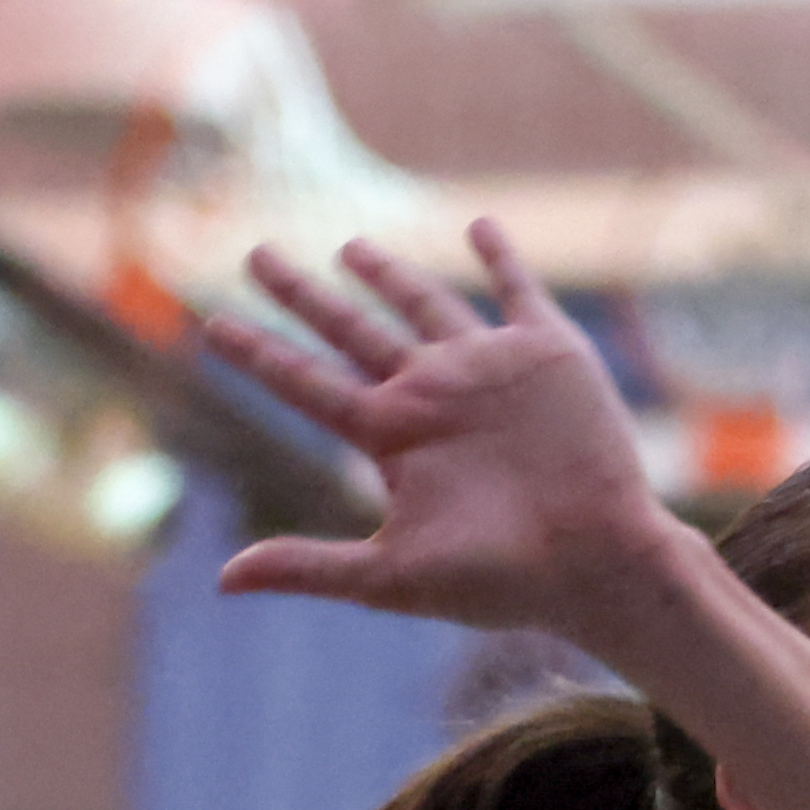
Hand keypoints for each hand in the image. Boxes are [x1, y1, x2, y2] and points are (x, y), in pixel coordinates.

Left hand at [199, 221, 681, 642]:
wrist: (597, 562)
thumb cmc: (500, 581)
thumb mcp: (391, 577)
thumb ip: (309, 567)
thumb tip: (220, 582)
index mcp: (390, 436)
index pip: (305, 382)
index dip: (258, 353)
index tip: (212, 328)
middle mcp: (429, 394)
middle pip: (348, 328)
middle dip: (303, 293)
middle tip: (257, 255)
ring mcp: (485, 369)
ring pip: (422, 303)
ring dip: (387, 273)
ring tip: (350, 247)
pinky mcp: (546, 353)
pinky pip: (518, 290)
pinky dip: (501, 256)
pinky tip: (481, 227)